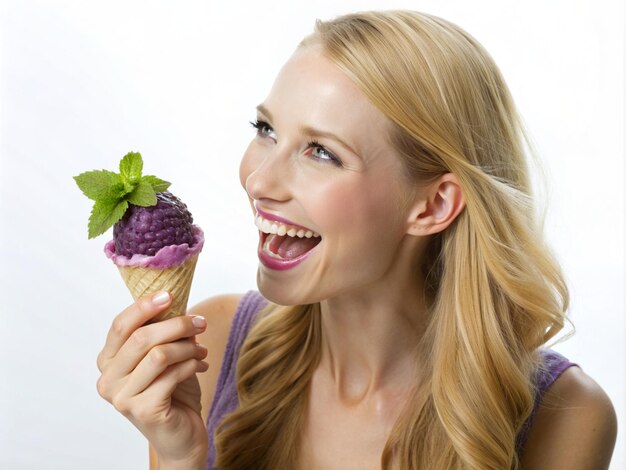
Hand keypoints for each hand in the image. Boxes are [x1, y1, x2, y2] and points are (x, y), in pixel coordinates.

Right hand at [96, 291, 208, 466]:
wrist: (181, 436)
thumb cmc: (172, 391)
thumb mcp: (163, 356)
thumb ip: (160, 332)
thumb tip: (172, 300)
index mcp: (107, 362)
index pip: (120, 325)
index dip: (144, 306)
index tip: (169, 295)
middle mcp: (107, 380)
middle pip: (141, 337)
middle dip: (177, 325)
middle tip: (200, 324)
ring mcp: (122, 398)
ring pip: (159, 354)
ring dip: (188, 347)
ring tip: (202, 350)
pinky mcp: (143, 411)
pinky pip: (172, 374)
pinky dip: (191, 365)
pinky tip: (200, 366)